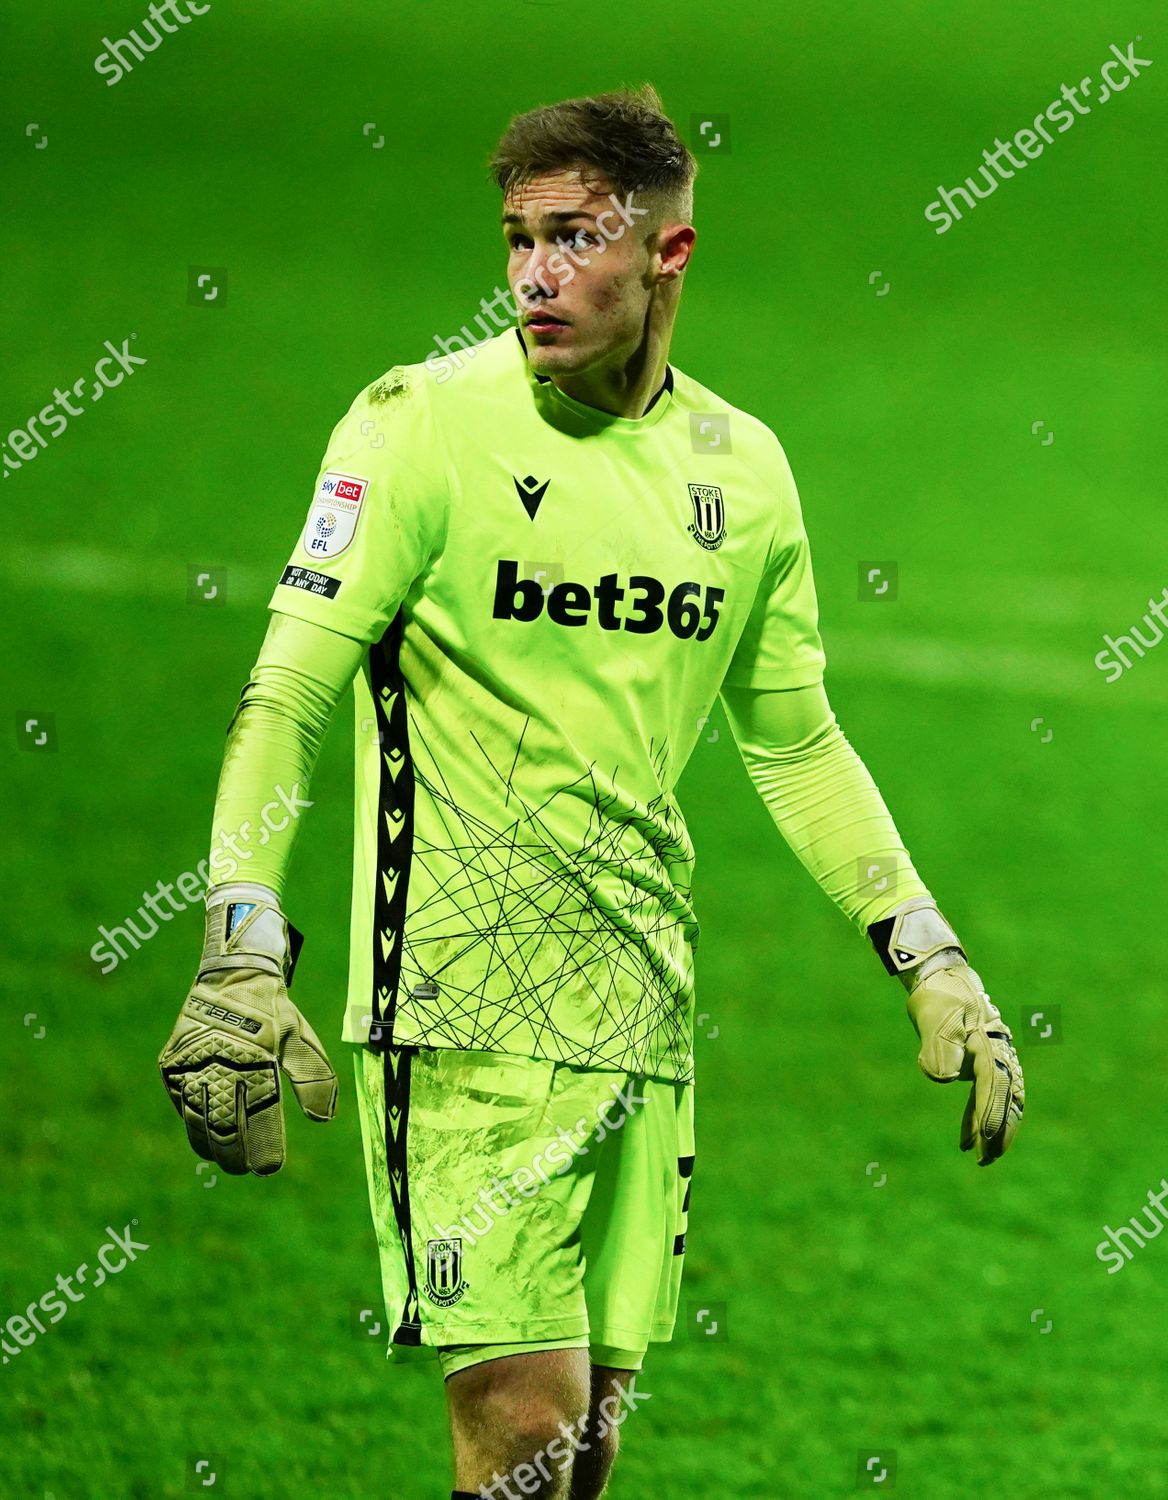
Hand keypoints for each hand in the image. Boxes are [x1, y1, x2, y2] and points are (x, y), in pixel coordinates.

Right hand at [158, 884, 336, 1175]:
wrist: (233, 974)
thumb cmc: (274, 1011)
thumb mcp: (301, 1039)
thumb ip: (315, 1080)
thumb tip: (324, 1119)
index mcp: (257, 1062)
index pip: (260, 1119)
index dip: (264, 1149)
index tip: (270, 1168)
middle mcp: (222, 1066)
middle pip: (225, 1128)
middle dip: (236, 1155)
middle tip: (246, 1169)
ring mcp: (193, 1067)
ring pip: (198, 1122)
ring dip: (211, 1146)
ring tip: (226, 1160)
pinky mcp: (173, 1065)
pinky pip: (181, 1105)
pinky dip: (193, 1123)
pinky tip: (205, 1135)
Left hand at [906, 964, 1024, 1164]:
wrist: (942, 978)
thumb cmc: (938, 999)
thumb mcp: (935, 1018)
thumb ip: (940, 1046)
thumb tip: (947, 1078)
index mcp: (988, 1044)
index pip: (992, 1085)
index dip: (989, 1113)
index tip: (982, 1140)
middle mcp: (999, 1054)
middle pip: (1006, 1098)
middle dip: (999, 1130)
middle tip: (985, 1159)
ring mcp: (996, 1058)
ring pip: (1003, 1100)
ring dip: (996, 1129)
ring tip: (982, 1158)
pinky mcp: (986, 1063)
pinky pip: (991, 1095)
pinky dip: (981, 1116)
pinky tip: (967, 1136)